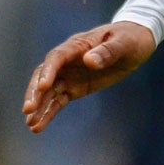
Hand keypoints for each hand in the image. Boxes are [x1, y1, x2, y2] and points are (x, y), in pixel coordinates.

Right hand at [22, 21, 156, 132]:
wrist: (135, 43)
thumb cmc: (129, 38)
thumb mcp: (124, 43)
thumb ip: (108, 51)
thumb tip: (89, 61)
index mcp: (77, 45)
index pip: (56, 58)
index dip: (48, 72)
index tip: (43, 87)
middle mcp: (67, 60)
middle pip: (44, 75)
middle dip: (35, 93)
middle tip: (28, 110)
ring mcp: (69, 75)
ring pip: (48, 92)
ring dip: (38, 107)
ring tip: (31, 125)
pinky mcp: (74, 88)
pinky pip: (58, 101)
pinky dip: (48, 112)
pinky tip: (38, 126)